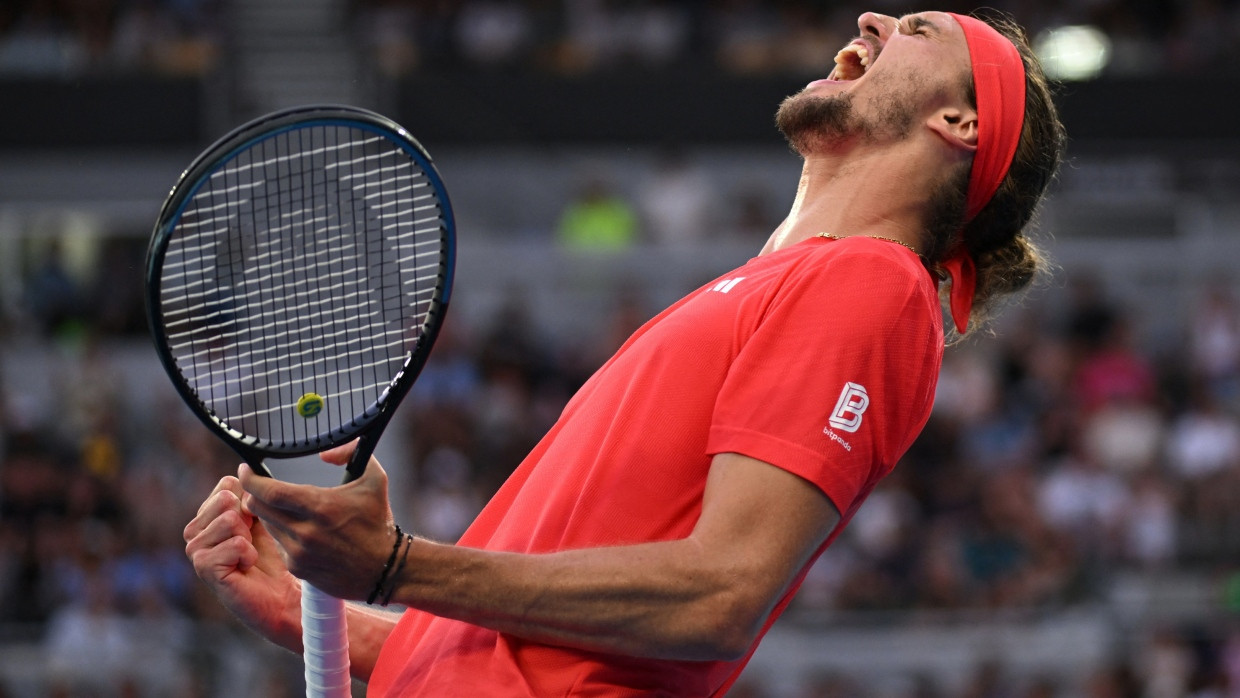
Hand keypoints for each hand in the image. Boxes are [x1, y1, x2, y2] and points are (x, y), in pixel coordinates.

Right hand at [183, 475, 302, 649]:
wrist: (282, 596)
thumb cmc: (274, 558)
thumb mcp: (262, 520)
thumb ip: (249, 497)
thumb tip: (242, 472)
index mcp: (207, 516)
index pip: (226, 485)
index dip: (250, 501)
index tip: (254, 523)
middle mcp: (195, 531)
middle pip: (226, 499)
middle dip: (250, 519)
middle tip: (251, 542)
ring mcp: (196, 550)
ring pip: (229, 520)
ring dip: (250, 538)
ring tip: (249, 556)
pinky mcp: (204, 568)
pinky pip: (235, 543)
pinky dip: (249, 554)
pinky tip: (246, 567)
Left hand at [238, 444, 396, 600]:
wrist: (386, 569)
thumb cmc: (379, 522)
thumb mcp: (374, 480)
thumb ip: (351, 454)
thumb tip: (325, 452)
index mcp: (321, 507)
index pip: (270, 491)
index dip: (251, 479)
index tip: (244, 470)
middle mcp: (306, 531)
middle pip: (260, 508)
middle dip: (254, 494)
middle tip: (257, 486)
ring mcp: (300, 553)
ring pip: (267, 526)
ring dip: (268, 514)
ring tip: (277, 506)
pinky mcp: (299, 569)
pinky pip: (279, 545)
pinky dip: (282, 534)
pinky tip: (295, 529)